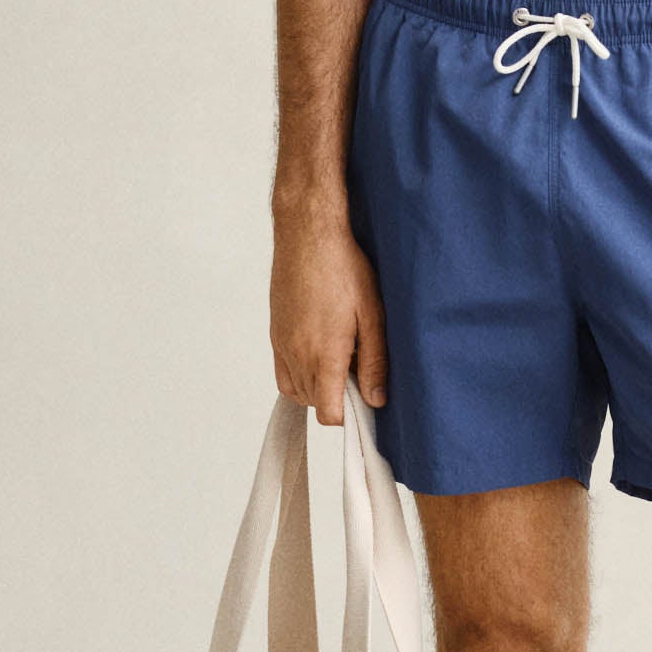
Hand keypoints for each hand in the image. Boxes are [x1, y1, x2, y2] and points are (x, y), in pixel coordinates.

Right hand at [270, 210, 386, 423]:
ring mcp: (282, 344)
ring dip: (318, 388)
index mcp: (324, 354)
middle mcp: (297, 354)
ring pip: (296, 390)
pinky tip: (320, 355)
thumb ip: (374, 361)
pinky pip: (283, 373)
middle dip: (336, 398)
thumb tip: (376, 400)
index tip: (365, 402)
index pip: (328, 412)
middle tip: (359, 372)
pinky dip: (300, 376)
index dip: (347, 416)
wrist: (307, 235)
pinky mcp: (275, 334)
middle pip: (313, 403)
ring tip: (341, 361)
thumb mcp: (373, 315)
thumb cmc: (344, 268)